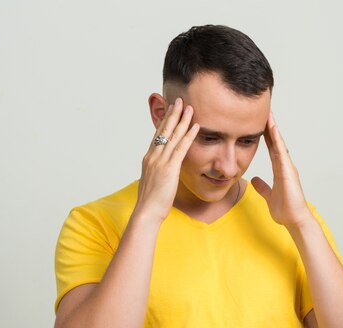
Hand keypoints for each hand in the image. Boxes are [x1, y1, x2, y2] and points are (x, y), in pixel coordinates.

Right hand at [135, 98, 199, 223]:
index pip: (158, 135)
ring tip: (189, 107)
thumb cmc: (151, 201)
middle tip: (179, 100)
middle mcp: (153, 156)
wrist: (147, 212)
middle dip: (172, 114)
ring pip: (173, 136)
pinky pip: (181, 148)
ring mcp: (160, 161)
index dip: (165, 121)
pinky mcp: (169, 168)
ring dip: (182, 120)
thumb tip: (162, 169)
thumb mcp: (153, 181)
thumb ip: (157, 171)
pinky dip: (189, 135)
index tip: (170, 109)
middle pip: (164, 130)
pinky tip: (195, 126)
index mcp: (149, 158)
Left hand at [252, 113, 312, 227]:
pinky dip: (278, 140)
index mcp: (279, 170)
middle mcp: (284, 166)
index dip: (266, 136)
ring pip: (279, 144)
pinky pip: (281, 152)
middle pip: (276, 142)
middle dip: (269, 127)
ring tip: (268, 114)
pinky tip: (273, 129)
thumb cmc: (286, 210)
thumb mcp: (269, 196)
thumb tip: (254, 180)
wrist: (295, 220)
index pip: (271, 149)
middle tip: (264, 111)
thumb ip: (262, 187)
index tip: (259, 123)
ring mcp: (287, 167)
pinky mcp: (288, 171)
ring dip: (274, 129)